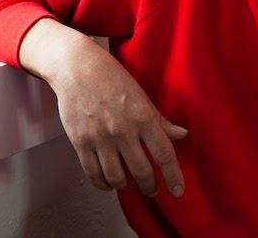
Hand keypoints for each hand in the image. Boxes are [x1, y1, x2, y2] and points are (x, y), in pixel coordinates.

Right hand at [47, 36, 187, 197]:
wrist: (76, 68)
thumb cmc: (110, 77)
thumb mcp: (140, 95)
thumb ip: (160, 119)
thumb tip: (182, 135)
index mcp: (142, 116)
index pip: (164, 154)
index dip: (173, 176)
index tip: (178, 190)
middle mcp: (122, 130)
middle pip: (142, 172)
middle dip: (150, 187)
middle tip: (152, 190)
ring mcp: (100, 138)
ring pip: (117, 178)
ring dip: (127, 187)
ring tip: (130, 185)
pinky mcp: (80, 142)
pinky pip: (93, 173)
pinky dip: (103, 184)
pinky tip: (109, 183)